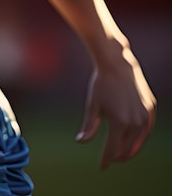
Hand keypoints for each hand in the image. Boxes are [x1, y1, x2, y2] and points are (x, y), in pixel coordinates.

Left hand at [76, 48, 155, 169]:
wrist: (118, 65)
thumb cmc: (101, 85)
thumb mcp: (92, 105)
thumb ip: (89, 126)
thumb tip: (80, 142)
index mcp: (119, 123)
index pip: (113, 150)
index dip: (106, 160)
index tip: (102, 167)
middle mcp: (136, 122)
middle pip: (127, 149)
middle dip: (118, 156)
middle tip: (110, 159)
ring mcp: (146, 116)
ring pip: (139, 141)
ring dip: (130, 149)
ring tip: (120, 151)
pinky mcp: (151, 109)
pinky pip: (146, 130)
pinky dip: (139, 137)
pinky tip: (132, 139)